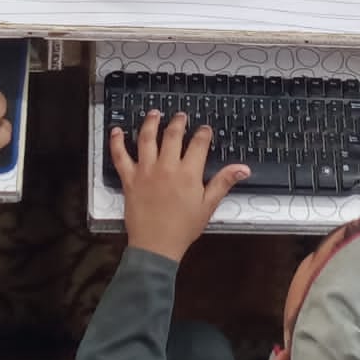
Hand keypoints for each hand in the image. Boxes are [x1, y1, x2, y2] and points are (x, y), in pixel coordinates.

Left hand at [110, 110, 247, 263]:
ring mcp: (146, 171)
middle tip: (181, 116)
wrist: (156, 246)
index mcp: (188, 173)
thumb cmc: (183, 228)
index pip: (198, 144)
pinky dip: (117, 142)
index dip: (203, 133)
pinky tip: (116, 131)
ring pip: (147, 139)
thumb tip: (243, 168)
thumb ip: (223, 182)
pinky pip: (120, 156)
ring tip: (154, 113)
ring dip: (150, 123)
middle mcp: (166, 167)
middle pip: (172, 135)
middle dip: (178, 122)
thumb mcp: (208, 206)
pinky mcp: (129, 179)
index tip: (204, 129)